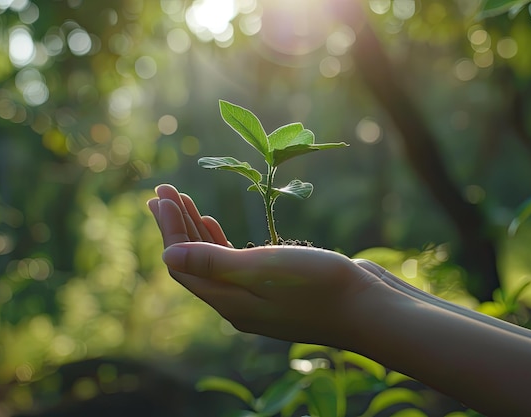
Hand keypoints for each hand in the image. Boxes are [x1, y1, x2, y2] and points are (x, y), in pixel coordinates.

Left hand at [147, 184, 392, 347]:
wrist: (369, 309)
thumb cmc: (319, 286)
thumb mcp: (263, 269)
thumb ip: (213, 263)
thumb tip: (166, 257)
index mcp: (230, 301)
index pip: (183, 265)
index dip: (169, 230)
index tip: (161, 196)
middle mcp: (238, 303)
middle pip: (194, 263)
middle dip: (177, 226)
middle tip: (162, 192)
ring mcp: (257, 298)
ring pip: (213, 262)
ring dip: (196, 231)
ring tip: (182, 201)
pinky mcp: (275, 289)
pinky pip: (234, 264)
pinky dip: (220, 242)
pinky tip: (215, 224)